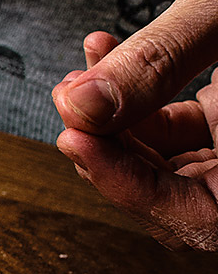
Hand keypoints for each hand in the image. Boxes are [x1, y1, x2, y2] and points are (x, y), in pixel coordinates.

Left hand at [52, 0, 217, 249]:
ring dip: (117, 126)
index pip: (200, 216)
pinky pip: (179, 132)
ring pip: (172, 166)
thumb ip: (159, 60)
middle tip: (72, 106)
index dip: (131, 187)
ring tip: (80, 77)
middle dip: (114, 154)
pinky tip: (104, 57)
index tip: (78, 140)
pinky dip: (137, 102)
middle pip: (179, 198)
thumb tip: (82, 105)